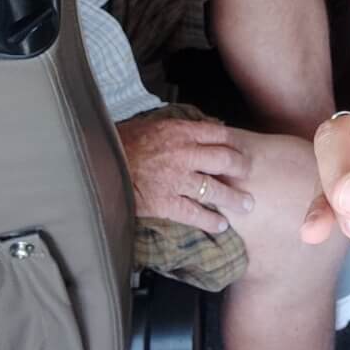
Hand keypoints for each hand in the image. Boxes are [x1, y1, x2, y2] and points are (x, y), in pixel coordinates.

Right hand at [116, 114, 255, 234]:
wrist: (99, 164)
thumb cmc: (120, 143)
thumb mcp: (149, 124)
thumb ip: (175, 127)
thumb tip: (198, 125)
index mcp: (179, 132)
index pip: (217, 134)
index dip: (233, 142)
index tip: (241, 149)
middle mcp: (184, 154)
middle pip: (224, 160)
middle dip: (241, 167)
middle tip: (249, 173)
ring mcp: (177, 180)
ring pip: (216, 189)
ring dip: (234, 198)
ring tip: (247, 205)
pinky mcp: (167, 203)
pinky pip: (196, 213)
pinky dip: (211, 221)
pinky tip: (221, 225)